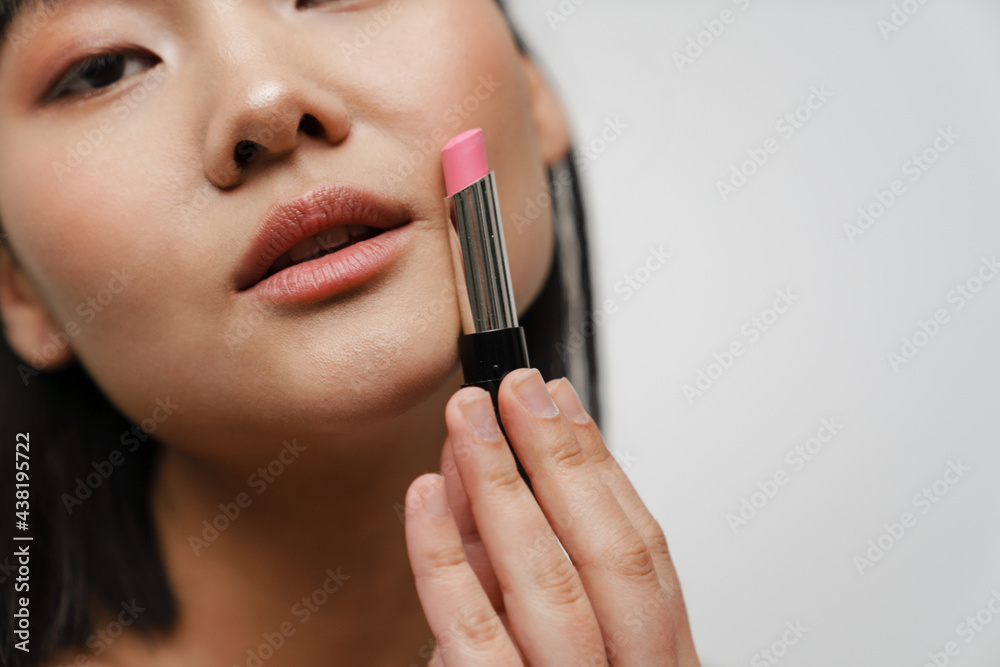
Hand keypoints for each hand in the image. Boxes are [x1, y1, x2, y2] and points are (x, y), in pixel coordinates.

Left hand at [404, 367, 699, 665]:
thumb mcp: (559, 639)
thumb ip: (537, 568)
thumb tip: (501, 467)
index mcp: (656, 658)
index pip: (643, 551)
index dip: (600, 465)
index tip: (559, 402)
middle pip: (609, 555)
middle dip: (561, 458)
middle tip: (516, 389)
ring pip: (548, 581)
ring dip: (503, 483)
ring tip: (468, 417)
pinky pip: (471, 632)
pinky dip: (443, 556)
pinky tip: (426, 497)